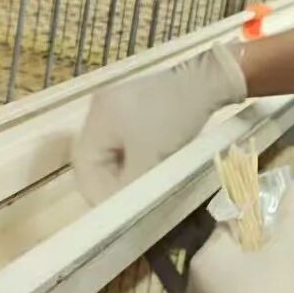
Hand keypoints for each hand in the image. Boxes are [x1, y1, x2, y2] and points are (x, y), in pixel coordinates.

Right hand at [72, 44, 245, 202]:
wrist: (208, 80)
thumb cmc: (176, 118)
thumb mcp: (150, 159)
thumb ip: (128, 188)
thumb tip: (117, 212)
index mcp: (98, 118)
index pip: (84, 166)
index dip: (98, 192)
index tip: (119, 210)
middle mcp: (100, 108)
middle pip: (95, 158)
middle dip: (112, 181)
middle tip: (133, 199)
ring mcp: (118, 104)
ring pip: (111, 151)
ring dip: (125, 170)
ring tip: (145, 183)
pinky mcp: (136, 104)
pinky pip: (125, 140)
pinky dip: (135, 156)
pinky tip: (152, 164)